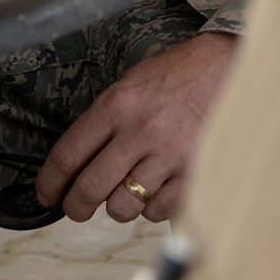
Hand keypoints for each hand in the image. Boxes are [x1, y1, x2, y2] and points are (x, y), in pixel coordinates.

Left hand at [35, 31, 238, 223]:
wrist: (232, 68)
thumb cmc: (179, 75)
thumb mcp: (134, 83)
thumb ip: (106, 120)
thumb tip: (77, 162)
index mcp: (119, 104)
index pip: (68, 154)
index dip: (49, 182)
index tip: (46, 194)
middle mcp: (141, 131)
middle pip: (89, 189)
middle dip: (75, 206)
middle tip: (77, 207)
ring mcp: (169, 155)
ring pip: (122, 207)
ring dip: (119, 205)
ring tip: (128, 190)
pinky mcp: (194, 173)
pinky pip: (157, 211)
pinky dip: (153, 207)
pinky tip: (158, 187)